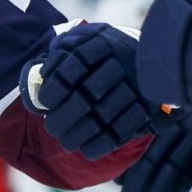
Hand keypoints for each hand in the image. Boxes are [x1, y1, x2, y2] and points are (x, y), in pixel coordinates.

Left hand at [19, 23, 170, 158]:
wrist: (142, 58)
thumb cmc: (96, 55)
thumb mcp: (77, 43)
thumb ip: (58, 55)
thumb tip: (41, 76)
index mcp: (103, 41)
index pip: (76, 64)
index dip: (57, 87)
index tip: (45, 102)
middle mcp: (124, 60)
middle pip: (92, 91)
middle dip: (67, 114)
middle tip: (52, 128)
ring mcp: (139, 84)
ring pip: (108, 111)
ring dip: (82, 132)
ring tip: (66, 142)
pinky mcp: (150, 107)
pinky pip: (126, 128)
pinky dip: (104, 142)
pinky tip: (87, 149)